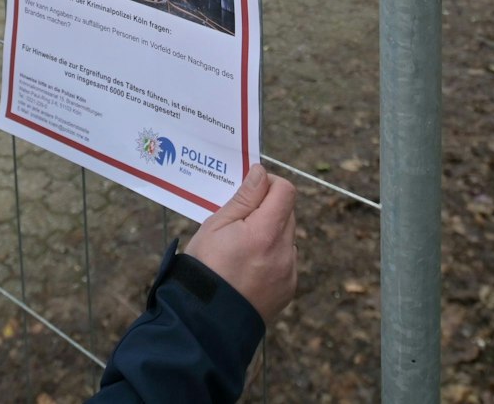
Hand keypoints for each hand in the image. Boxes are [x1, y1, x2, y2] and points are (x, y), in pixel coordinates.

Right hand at [183, 164, 297, 321]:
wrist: (205, 320)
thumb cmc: (205, 267)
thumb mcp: (216, 225)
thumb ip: (244, 197)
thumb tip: (261, 173)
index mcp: (266, 231)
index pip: (285, 191)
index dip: (269, 183)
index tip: (251, 188)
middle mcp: (284, 251)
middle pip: (287, 213)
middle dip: (267, 208)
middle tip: (240, 220)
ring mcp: (288, 272)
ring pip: (286, 237)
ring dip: (271, 233)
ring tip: (242, 248)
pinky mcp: (288, 288)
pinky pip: (286, 261)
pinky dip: (272, 257)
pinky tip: (248, 267)